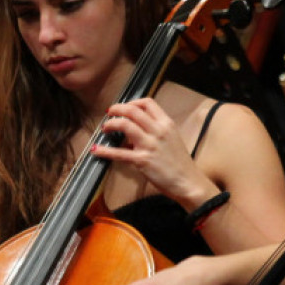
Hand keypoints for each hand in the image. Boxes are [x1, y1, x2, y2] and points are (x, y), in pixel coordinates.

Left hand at [92, 98, 207, 204]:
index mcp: (167, 123)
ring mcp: (150, 145)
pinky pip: (119, 153)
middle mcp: (158, 131)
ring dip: (111, 124)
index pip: (147, 103)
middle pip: (133, 110)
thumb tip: (135, 130)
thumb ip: (156, 130)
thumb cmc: (180, 163)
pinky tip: (96, 149)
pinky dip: (104, 150)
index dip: (132, 102)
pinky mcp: (142, 160)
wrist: (188, 182)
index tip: (124, 107)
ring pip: (125, 125)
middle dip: (117, 109)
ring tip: (105, 128)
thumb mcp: (172, 139)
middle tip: (109, 113)